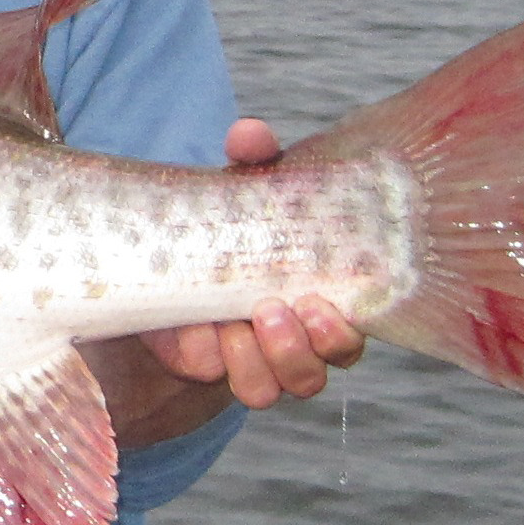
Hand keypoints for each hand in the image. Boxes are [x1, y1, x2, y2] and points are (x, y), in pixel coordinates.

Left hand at [141, 117, 366, 407]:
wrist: (169, 252)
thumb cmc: (234, 219)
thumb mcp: (246, 187)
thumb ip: (254, 161)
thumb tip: (250, 134)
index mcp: (322, 300)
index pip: (354, 331)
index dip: (341, 332)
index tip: (317, 304)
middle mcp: (297, 341)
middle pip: (319, 370)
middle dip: (301, 348)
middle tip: (272, 310)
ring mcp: (252, 359)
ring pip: (272, 389)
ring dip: (259, 361)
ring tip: (235, 325)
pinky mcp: (209, 367)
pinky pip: (221, 381)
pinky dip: (213, 358)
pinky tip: (201, 332)